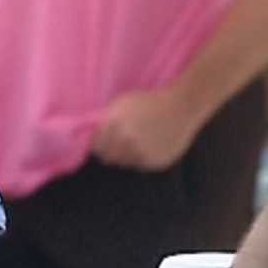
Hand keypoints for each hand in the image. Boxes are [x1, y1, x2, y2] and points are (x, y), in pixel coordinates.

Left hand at [90, 85, 207, 172]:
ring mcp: (140, 154)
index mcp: (114, 125)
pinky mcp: (153, 163)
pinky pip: (139, 166)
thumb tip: (85, 135)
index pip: (96, 147)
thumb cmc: (149, 101)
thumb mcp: (121, 103)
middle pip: (107, 158)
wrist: (181, 106)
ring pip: (123, 163)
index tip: (106, 139)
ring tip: (139, 140)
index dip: (100, 143)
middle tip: (123, 140)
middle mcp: (125, 141)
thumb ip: (103, 120)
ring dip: (127, 155)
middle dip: (111, 151)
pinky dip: (142, 158)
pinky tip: (151, 144)